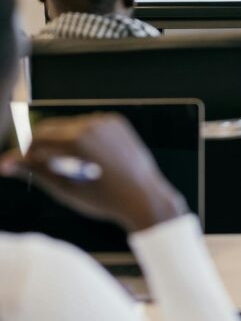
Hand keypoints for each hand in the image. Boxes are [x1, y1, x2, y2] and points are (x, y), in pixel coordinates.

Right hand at [0, 113, 185, 232]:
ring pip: (69, 126)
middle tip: (34, 165)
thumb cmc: (106, 200)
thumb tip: (7, 164)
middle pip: (51, 128)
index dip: (23, 152)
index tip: (14, 165)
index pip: (37, 138)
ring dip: (61, 142)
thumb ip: (36, 172)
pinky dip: (81, 138)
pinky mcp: (117, 122)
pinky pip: (89, 126)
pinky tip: (86, 159)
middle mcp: (92, 124)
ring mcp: (106, 121)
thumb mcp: (66, 189)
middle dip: (40, 146)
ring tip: (68, 167)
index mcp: (78, 140)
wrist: (146, 198)